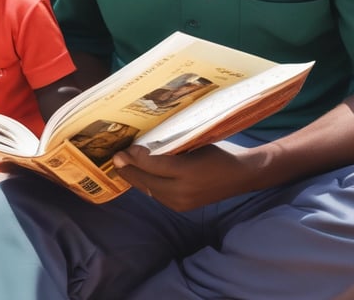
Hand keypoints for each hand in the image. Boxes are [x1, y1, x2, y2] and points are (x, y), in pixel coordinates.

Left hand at [112, 144, 262, 211]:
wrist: (239, 177)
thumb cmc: (216, 153)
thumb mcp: (195, 144)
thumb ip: (171, 147)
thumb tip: (142, 145)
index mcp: (188, 170)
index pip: (153, 165)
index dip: (134, 158)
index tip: (121, 151)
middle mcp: (183, 190)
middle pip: (146, 181)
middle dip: (128, 170)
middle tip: (114, 158)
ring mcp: (182, 202)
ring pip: (149, 190)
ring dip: (135, 179)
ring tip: (122, 166)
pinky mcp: (182, 208)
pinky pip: (157, 196)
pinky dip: (147, 185)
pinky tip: (139, 176)